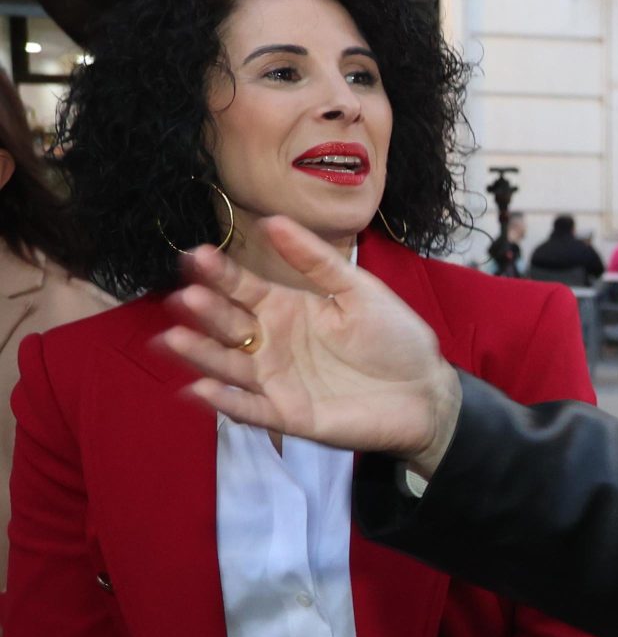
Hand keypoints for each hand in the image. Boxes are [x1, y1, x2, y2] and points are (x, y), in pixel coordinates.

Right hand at [155, 216, 465, 472]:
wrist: (426, 390)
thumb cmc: (394, 339)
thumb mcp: (358, 291)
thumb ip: (316, 260)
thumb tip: (273, 220)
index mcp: (286, 309)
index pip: (243, 289)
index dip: (219, 274)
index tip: (196, 256)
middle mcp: (272, 344)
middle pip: (229, 326)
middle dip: (206, 312)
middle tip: (187, 297)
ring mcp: (276, 381)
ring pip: (229, 366)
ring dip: (201, 354)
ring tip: (173, 339)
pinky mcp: (288, 416)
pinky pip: (251, 410)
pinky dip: (227, 402)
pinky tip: (201, 389)